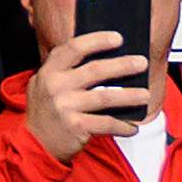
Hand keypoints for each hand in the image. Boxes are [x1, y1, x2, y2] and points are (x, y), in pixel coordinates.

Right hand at [25, 22, 153, 159]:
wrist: (35, 144)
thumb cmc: (47, 110)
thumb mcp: (46, 83)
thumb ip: (66, 70)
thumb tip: (105, 57)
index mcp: (50, 71)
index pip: (74, 48)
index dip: (97, 40)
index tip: (118, 38)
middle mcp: (56, 86)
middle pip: (95, 70)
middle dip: (122, 65)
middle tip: (142, 63)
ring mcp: (66, 107)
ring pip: (105, 97)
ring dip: (129, 95)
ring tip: (145, 95)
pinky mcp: (76, 127)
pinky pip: (106, 123)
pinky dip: (122, 126)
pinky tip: (133, 127)